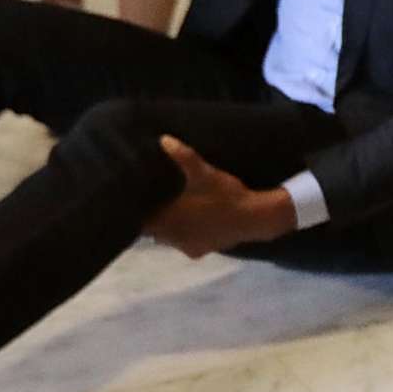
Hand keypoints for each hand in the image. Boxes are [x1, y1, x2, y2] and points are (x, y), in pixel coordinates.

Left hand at [144, 137, 294, 258]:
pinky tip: (194, 226)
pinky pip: (184, 245)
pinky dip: (186, 237)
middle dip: (154, 219)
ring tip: (175, 213)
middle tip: (158, 203)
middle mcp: (171, 237)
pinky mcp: (198, 252)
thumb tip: (164, 139)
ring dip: (169, 229)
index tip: (141, 200)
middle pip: (152, 231)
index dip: (139, 211)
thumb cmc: (225, 194)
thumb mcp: (204, 172)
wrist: (253, 217)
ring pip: (167, 239)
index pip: (141, 222)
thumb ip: (183, 156)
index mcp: (166, 219)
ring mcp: (185, 246)